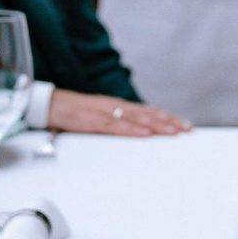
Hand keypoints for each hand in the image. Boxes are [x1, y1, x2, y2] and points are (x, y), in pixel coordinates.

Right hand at [47, 90, 189, 135]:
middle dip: (169, 122)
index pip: (148, 112)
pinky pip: (116, 126)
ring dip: (157, 125)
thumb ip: (116, 124)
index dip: (167, 118)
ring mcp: (105, 112)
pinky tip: (144, 133)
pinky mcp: (93, 120)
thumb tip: (135, 133)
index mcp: (118, 106)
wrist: (49, 105)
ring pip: (136, 118)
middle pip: (148, 114)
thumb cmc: (73, 113)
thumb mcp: (99, 118)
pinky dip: (132, 129)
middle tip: (188, 129)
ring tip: (173, 132)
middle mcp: (115, 106)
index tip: (184, 125)